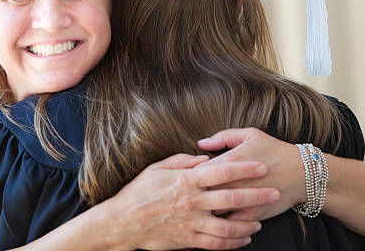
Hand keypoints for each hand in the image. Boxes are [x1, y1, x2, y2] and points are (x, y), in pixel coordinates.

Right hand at [103, 154, 279, 249]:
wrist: (124, 221)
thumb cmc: (139, 192)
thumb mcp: (157, 168)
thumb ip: (183, 161)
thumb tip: (205, 158)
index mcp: (186, 180)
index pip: (221, 171)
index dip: (244, 167)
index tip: (261, 165)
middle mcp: (192, 201)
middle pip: (232, 197)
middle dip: (257, 195)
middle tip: (274, 193)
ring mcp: (192, 222)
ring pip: (229, 226)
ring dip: (248, 224)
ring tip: (259, 222)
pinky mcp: (189, 240)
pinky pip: (217, 244)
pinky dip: (234, 243)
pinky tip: (243, 240)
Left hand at [198, 128, 305, 221]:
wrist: (303, 173)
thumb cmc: (274, 150)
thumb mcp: (249, 135)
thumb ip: (223, 137)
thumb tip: (201, 143)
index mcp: (228, 162)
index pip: (196, 172)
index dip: (188, 175)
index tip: (188, 176)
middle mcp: (232, 184)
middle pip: (200, 193)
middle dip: (193, 195)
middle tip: (188, 195)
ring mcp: (242, 201)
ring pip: (212, 211)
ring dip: (205, 210)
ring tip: (200, 207)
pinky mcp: (252, 215)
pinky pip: (230, 224)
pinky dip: (222, 223)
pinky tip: (218, 218)